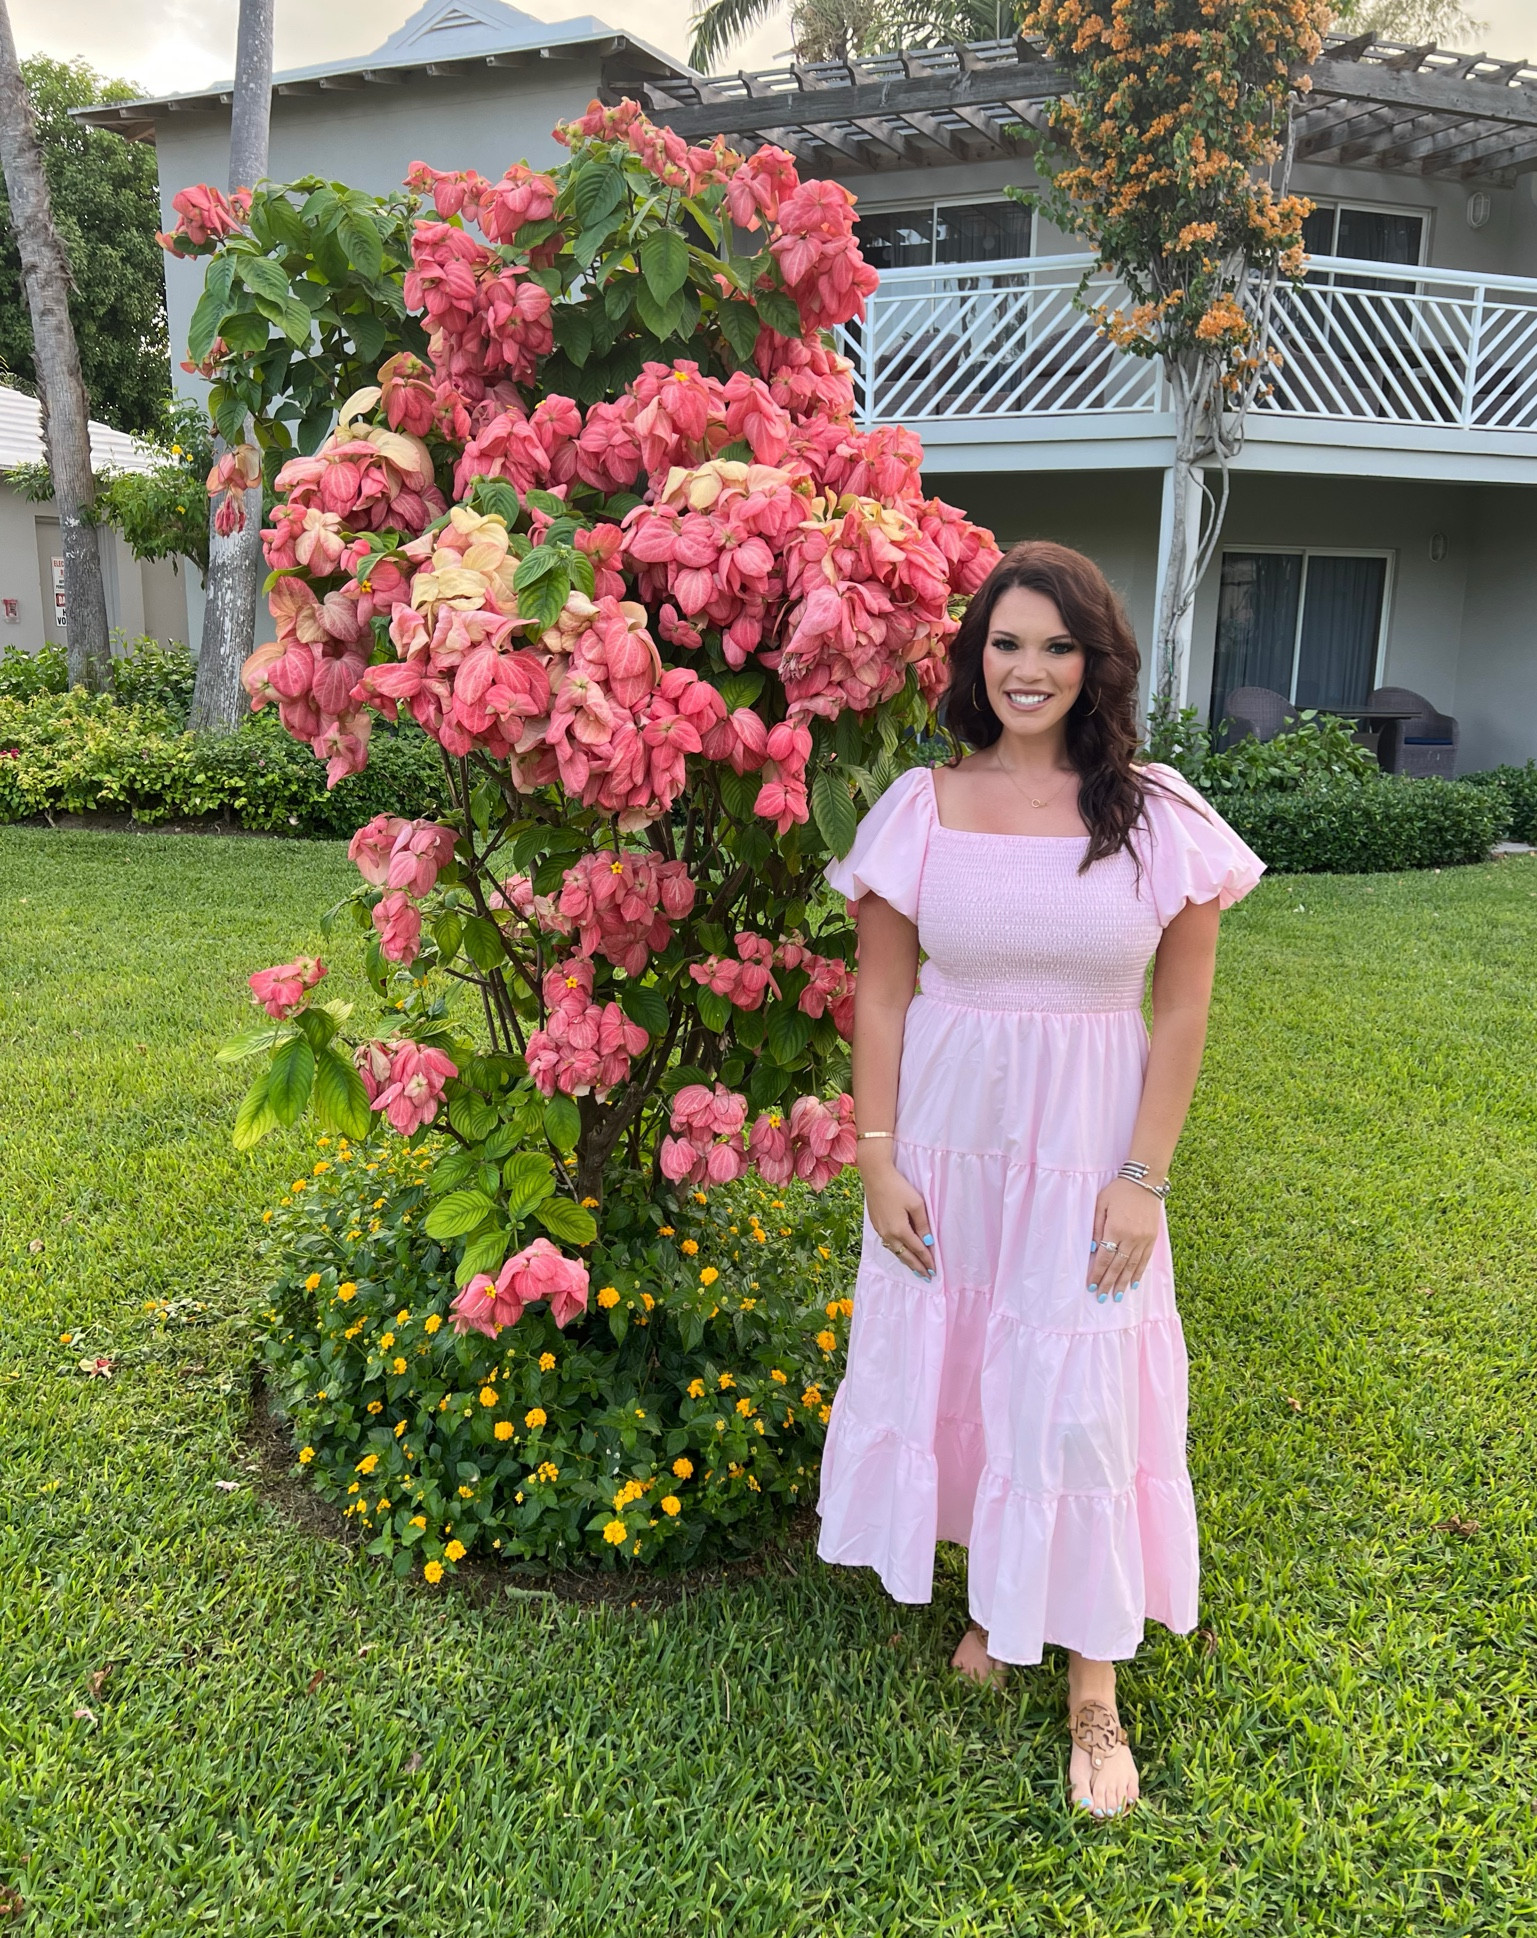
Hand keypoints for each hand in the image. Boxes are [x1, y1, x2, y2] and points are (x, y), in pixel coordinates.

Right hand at [860, 1152, 934, 1278]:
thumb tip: (927, 1242)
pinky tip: (901, 1252)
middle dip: (917, 1267)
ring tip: (915, 1269)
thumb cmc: (898, 1187)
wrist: (875, 1176)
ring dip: (906, 1261)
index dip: (927, 1260)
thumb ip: (923, 1224)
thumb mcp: (916, 1204)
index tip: (934, 1271)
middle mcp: (889, 1234)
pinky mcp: (876, 1225)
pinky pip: (889, 1244)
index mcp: (900, 1230)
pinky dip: (898, 1251)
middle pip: (905, 1255)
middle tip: (926, 1277)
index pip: (917, 1249)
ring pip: (896, 1251)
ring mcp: (880, 1230)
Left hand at [1086, 1178, 1161, 1302]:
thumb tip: (1094, 1250)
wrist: (1146, 1182)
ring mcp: (1143, 1239)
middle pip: (1118, 1266)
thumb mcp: (1101, 1204)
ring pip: (1132, 1266)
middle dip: (1109, 1283)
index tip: (1091, 1285)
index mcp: (1116, 1228)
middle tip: (1101, 1298)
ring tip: (1117, 1296)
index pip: (1105, 1257)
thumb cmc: (1119, 1191)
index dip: (1098, 1273)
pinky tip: (1134, 1283)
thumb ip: (1096, 1227)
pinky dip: (1139, 1273)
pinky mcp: (1152, 1238)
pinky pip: (1144, 1260)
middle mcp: (1131, 1237)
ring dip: (1124, 1282)